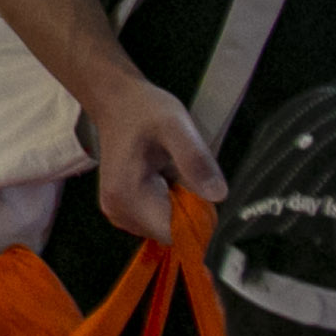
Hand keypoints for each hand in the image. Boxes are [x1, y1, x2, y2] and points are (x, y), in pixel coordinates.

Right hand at [93, 82, 223, 244]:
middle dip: (189, 210)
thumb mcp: (176, 126)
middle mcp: (118, 213)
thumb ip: (195, 159)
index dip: (198, 219)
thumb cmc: (144, 111)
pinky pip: (156, 221)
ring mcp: (118, 214)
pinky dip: (169, 205)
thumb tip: (218, 195)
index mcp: (128, 196)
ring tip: (173, 173)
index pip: (174, 233)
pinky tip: (165, 179)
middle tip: (186, 173)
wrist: (117, 102)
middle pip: (170, 233)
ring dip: (180, 207)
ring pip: (165, 229)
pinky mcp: (122, 211)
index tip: (203, 190)